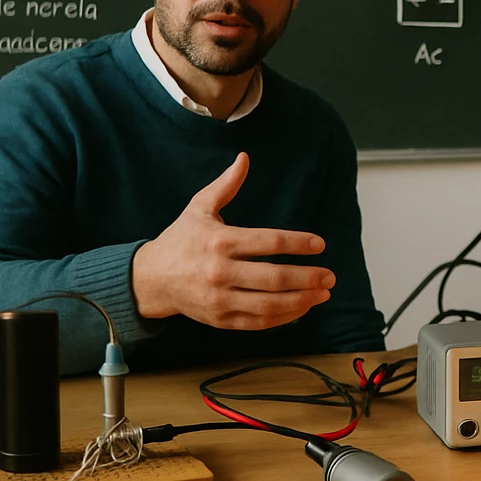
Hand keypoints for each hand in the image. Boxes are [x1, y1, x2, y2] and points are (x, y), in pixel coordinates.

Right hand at [131, 152, 334, 327]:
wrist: (150, 280)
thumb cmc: (180, 240)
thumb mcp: (199, 208)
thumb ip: (225, 185)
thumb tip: (244, 158)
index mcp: (221, 242)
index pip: (269, 243)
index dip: (298, 243)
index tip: (319, 244)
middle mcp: (221, 272)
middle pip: (274, 277)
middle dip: (307, 277)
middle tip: (329, 275)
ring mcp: (221, 299)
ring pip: (269, 304)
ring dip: (301, 300)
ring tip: (323, 293)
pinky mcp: (221, 319)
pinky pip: (258, 322)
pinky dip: (284, 317)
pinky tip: (302, 307)